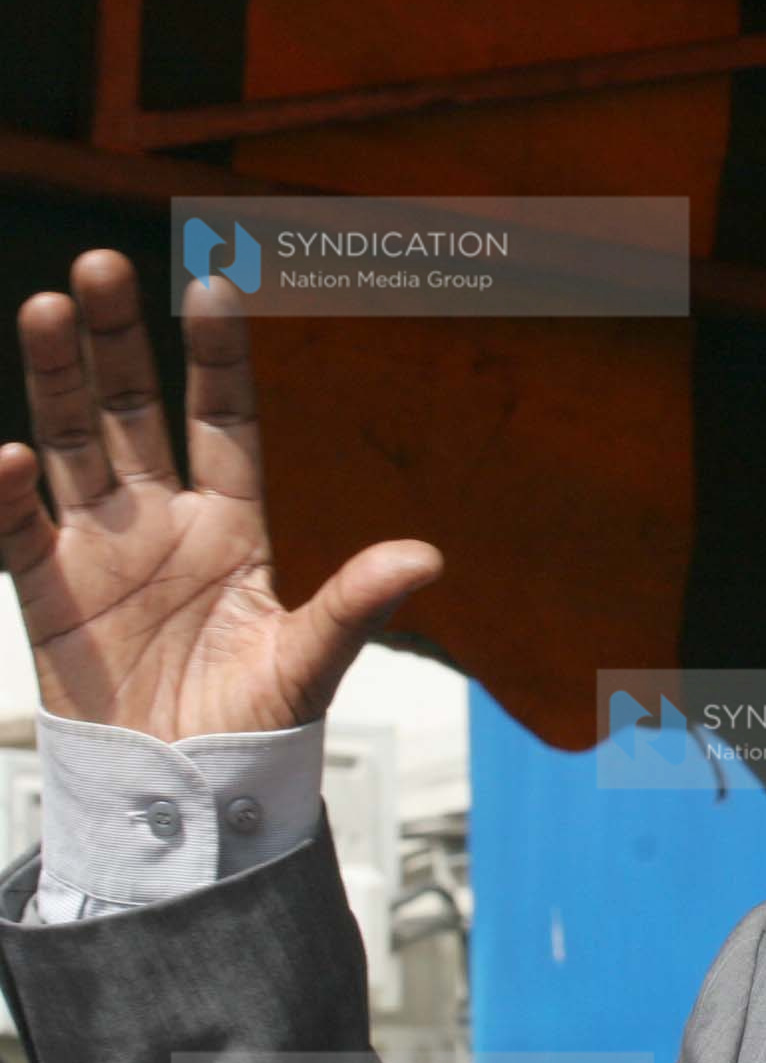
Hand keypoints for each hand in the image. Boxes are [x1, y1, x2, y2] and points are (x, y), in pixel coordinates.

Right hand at [1, 252, 441, 739]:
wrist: (189, 797)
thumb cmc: (256, 728)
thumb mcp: (311, 661)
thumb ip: (356, 604)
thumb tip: (427, 556)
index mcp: (232, 525)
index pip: (222, 420)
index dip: (215, 357)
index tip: (211, 286)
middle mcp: (162, 521)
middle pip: (133, 410)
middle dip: (117, 340)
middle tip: (100, 266)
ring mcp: (100, 551)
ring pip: (71, 444)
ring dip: (57, 379)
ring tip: (44, 308)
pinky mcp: (48, 594)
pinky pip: (17, 531)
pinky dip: (6, 494)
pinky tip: (9, 453)